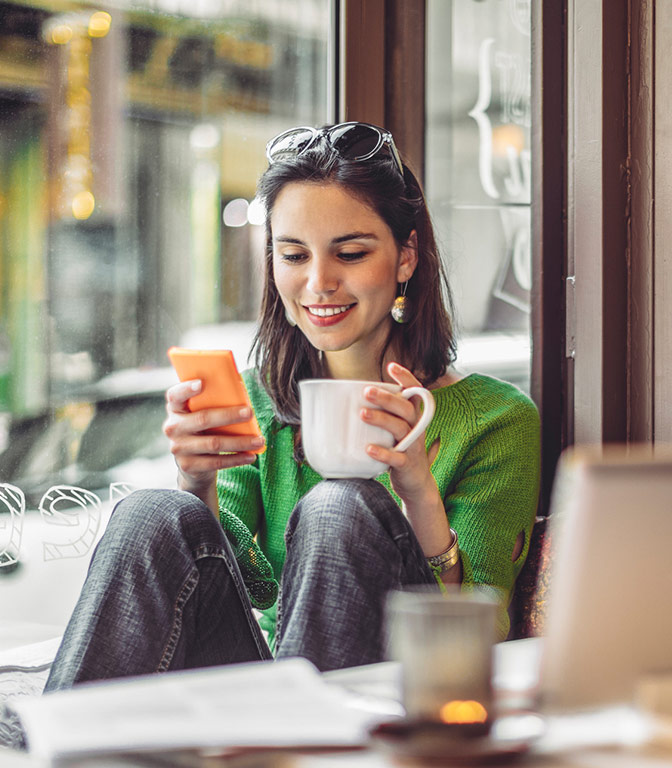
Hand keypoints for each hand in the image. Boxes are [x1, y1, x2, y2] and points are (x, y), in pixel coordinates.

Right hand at [163, 379, 263, 499]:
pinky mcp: (188, 465)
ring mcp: (178, 448)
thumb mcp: (203, 414)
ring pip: (214, 443)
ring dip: (240, 442)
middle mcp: (173, 427)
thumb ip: (214, 402)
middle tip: (250, 413)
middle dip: (229, 415)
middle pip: (203, 419)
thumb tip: (240, 391)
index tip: (202, 383)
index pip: (175, 395)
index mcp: (176, 408)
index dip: (186, 388)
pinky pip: (216, 462)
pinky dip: (236, 459)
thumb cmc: (204, 430)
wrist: (192, 464)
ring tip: (259, 440)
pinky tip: (251, 455)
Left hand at [361, 362, 435, 504]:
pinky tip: (368, 448)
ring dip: (381, 419)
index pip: (415, 392)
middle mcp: (416, 428)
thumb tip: (351, 399)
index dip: (406, 378)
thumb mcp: (396, 429)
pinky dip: (383, 453)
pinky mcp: (407, 464)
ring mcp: (413, 446)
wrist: (415, 483)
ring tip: (362, 414)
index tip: (391, 366)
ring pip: (400, 428)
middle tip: (367, 391)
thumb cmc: (399, 449)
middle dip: (387, 398)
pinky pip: (396, 458)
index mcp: (413, 417)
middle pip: (406, 408)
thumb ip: (384, 413)